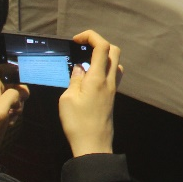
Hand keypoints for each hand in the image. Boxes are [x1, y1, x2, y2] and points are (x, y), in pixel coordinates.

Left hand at [0, 65, 28, 160]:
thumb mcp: (1, 109)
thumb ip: (13, 94)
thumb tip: (21, 91)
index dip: (6, 64)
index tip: (19, 71)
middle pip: (9, 78)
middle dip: (18, 89)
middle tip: (20, 101)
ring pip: (12, 92)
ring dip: (17, 102)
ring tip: (14, 114)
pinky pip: (9, 103)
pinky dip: (13, 110)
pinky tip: (11, 120)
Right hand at [59, 30, 121, 156]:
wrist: (93, 146)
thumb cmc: (78, 123)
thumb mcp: (67, 99)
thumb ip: (74, 79)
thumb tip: (79, 68)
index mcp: (98, 77)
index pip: (102, 46)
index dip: (91, 36)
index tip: (76, 40)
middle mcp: (109, 80)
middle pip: (113, 50)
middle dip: (98, 43)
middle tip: (82, 48)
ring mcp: (112, 89)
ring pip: (115, 63)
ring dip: (102, 56)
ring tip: (85, 62)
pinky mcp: (111, 97)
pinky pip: (112, 75)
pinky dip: (103, 69)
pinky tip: (89, 78)